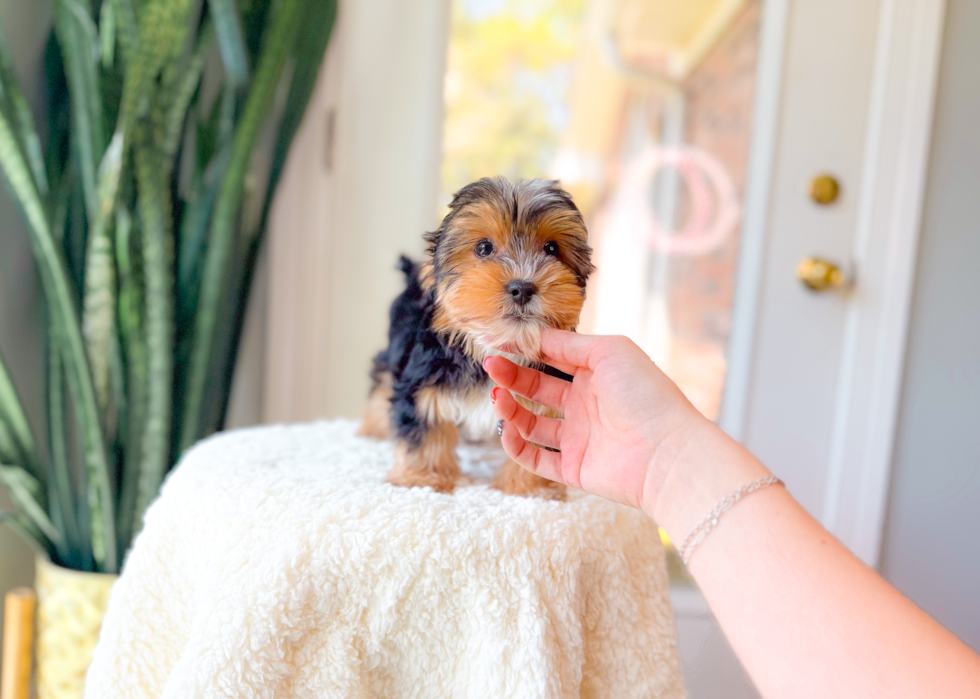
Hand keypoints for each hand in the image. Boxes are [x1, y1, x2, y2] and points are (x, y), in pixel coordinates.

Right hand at [484, 329, 708, 514]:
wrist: (666, 453)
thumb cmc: (645, 394)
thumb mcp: (608, 351)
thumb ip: (568, 343)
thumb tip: (533, 335)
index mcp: (597, 375)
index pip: (553, 358)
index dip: (525, 350)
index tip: (498, 342)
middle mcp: (587, 405)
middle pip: (537, 389)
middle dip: (512, 377)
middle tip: (491, 367)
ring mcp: (580, 438)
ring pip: (532, 424)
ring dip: (510, 409)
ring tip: (497, 397)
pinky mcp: (574, 468)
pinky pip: (536, 458)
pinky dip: (516, 446)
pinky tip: (507, 429)